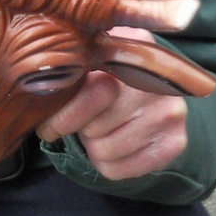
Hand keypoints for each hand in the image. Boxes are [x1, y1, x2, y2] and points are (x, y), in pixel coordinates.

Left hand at [36, 28, 188, 180]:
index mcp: (129, 46)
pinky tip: (113, 145)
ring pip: (105, 151)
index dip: (63, 116)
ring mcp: (171, 109)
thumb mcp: (86, 63)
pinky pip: (122, 170)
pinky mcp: (177, 140)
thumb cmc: (103, 72)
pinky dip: (108, 165)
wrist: (147, 84)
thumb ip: (66, 73)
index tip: (47, 126)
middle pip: (94, 128)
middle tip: (85, 120)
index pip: (91, 94)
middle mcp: (156, 79)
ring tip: (99, 129)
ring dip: (94, 146)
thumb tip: (38, 99)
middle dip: (81, 129)